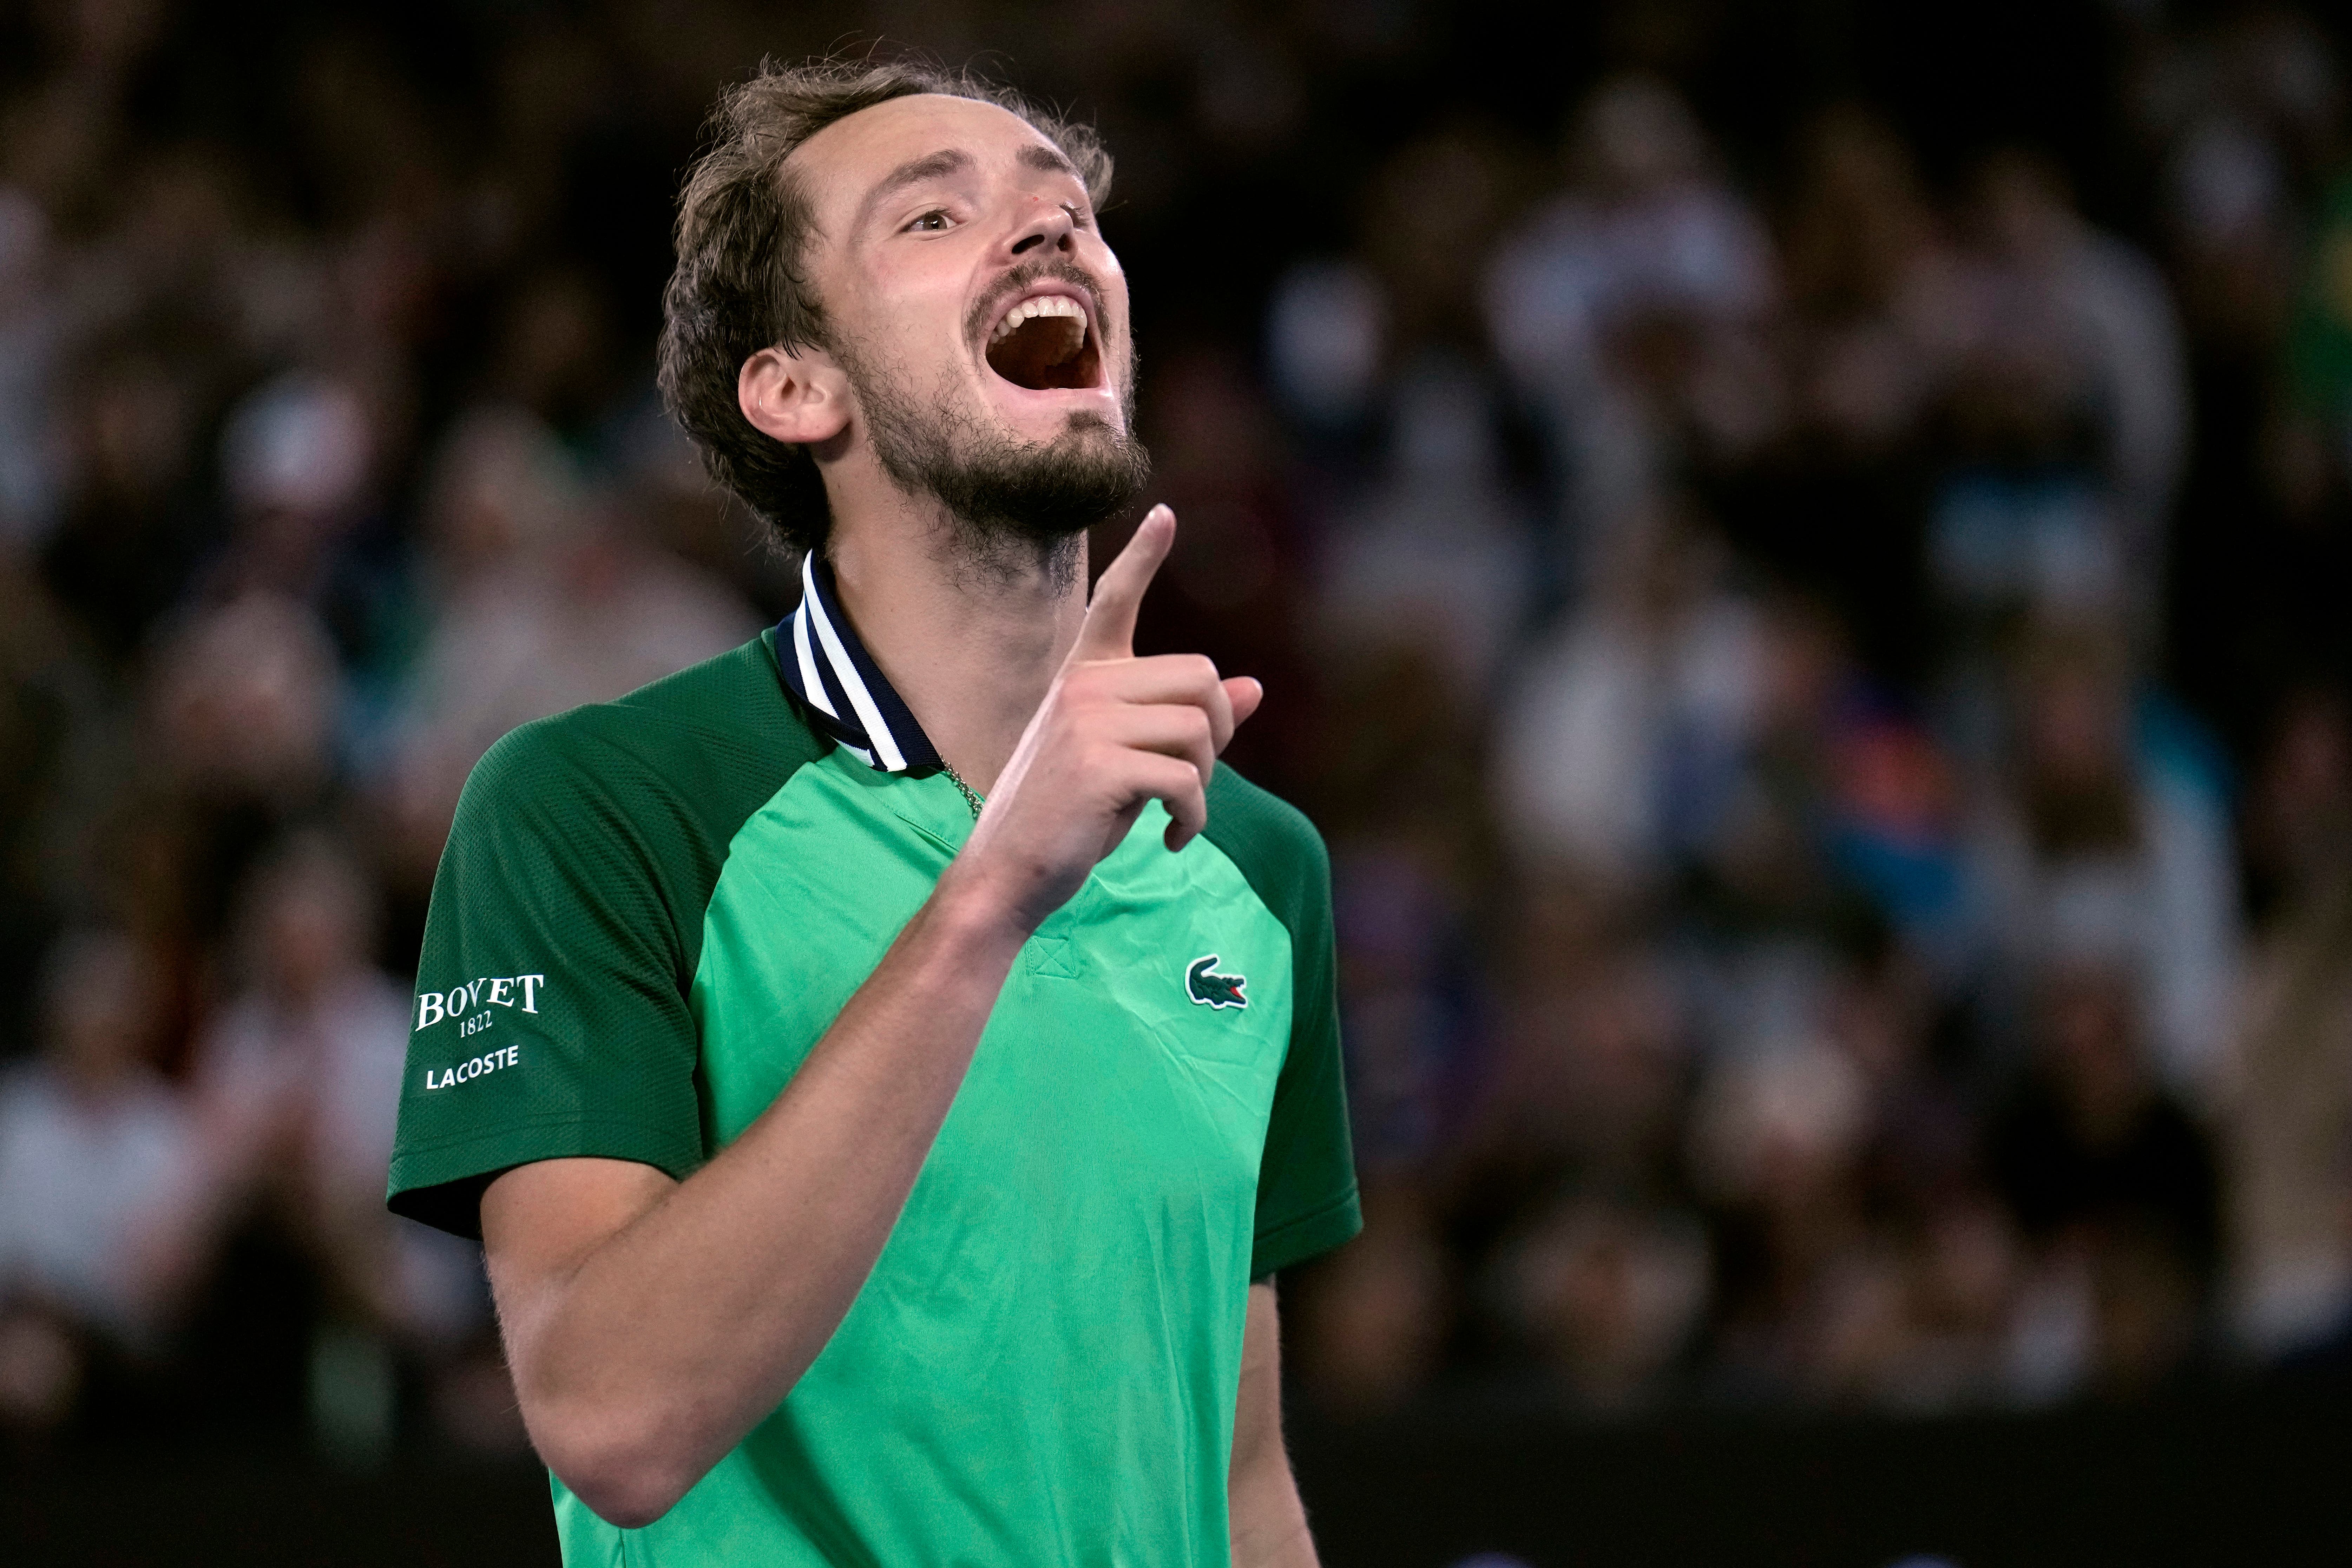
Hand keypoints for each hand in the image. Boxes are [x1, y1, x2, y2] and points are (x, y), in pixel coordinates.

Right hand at [946, 505, 1262, 935]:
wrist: (1008, 875)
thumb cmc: (1068, 821)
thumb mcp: (1131, 764)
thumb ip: (1185, 723)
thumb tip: (1254, 687)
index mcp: (1083, 677)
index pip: (1114, 602)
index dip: (1143, 558)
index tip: (1164, 514)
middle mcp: (1083, 686)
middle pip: (1201, 677)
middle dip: (1215, 734)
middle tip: (1192, 782)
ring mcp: (1087, 721)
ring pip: (1200, 729)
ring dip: (1204, 782)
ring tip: (1177, 815)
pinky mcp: (1098, 765)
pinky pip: (1186, 780)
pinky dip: (1193, 818)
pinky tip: (1172, 840)